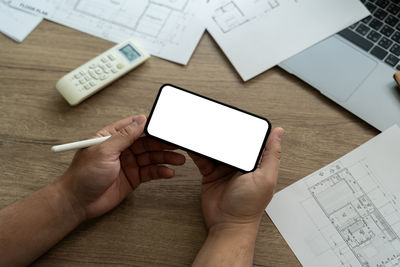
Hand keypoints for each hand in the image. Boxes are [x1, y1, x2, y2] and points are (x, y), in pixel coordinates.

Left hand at [58, 115, 185, 219]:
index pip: (134, 126)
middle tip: (176, 144)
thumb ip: (124, 136)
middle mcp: (121, 149)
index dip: (150, 125)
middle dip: (162, 143)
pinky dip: (160, 171)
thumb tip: (140, 121)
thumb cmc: (83, 175)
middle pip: (147, 142)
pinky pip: (150, 171)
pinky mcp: (133, 177)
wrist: (77, 202)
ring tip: (178, 159)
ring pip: (151, 157)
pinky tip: (168, 172)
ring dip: (165, 157)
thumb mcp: (104, 150)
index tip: (165, 125)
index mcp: (111, 137)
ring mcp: (128, 163)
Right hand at [190, 127, 283, 229]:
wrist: (227, 225)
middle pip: (230, 142)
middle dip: (223, 133)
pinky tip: (194, 145)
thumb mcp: (265, 177)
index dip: (243, 129)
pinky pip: (204, 159)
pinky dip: (198, 151)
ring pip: (216, 149)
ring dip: (209, 141)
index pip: (249, 140)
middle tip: (214, 121)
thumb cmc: (248, 206)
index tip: (236, 117)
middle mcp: (240, 164)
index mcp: (256, 162)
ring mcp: (225, 169)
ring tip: (201, 130)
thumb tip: (279, 133)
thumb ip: (272, 154)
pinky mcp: (211, 174)